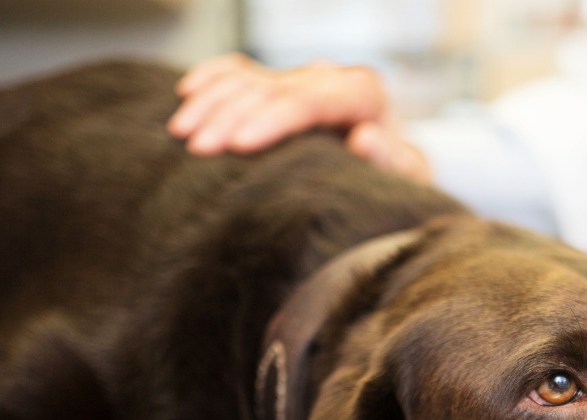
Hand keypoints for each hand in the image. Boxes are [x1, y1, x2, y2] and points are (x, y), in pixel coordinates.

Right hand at [168, 54, 431, 182]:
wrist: (391, 171)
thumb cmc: (396, 182)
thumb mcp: (405, 178)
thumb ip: (390, 159)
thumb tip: (365, 137)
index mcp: (362, 93)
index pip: (308, 100)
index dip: (271, 120)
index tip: (238, 146)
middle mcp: (330, 77)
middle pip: (270, 88)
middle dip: (230, 116)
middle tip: (197, 149)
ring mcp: (301, 77)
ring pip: (249, 77)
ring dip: (211, 102)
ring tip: (181, 133)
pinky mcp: (281, 83)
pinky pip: (240, 71)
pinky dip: (212, 78)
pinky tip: (186, 92)